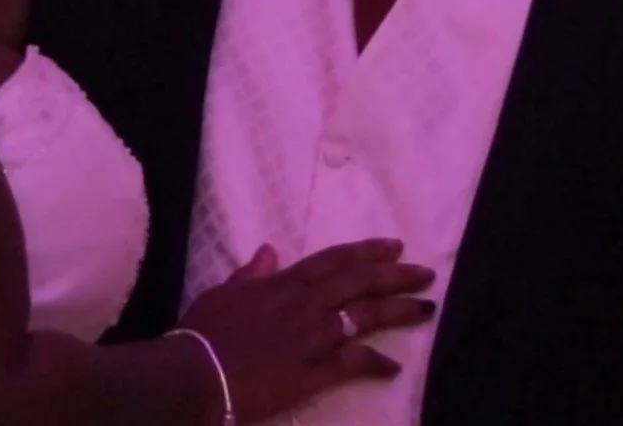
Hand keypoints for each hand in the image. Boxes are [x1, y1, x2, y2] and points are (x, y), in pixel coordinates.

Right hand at [174, 239, 437, 422]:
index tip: (395, 247)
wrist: (196, 374)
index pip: (334, 260)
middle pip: (359, 283)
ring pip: (365, 317)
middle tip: (426, 273)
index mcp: (284, 284)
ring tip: (426, 308)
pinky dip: (375, 364)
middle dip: (396, 276)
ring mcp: (312, 338)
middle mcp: (305, 305)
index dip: (367, 252)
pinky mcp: (313, 372)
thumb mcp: (223, 293)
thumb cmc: (203, 334)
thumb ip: (251, 274)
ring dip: (399, 311)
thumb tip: (269, 251)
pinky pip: (352, 364)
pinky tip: (394, 367)